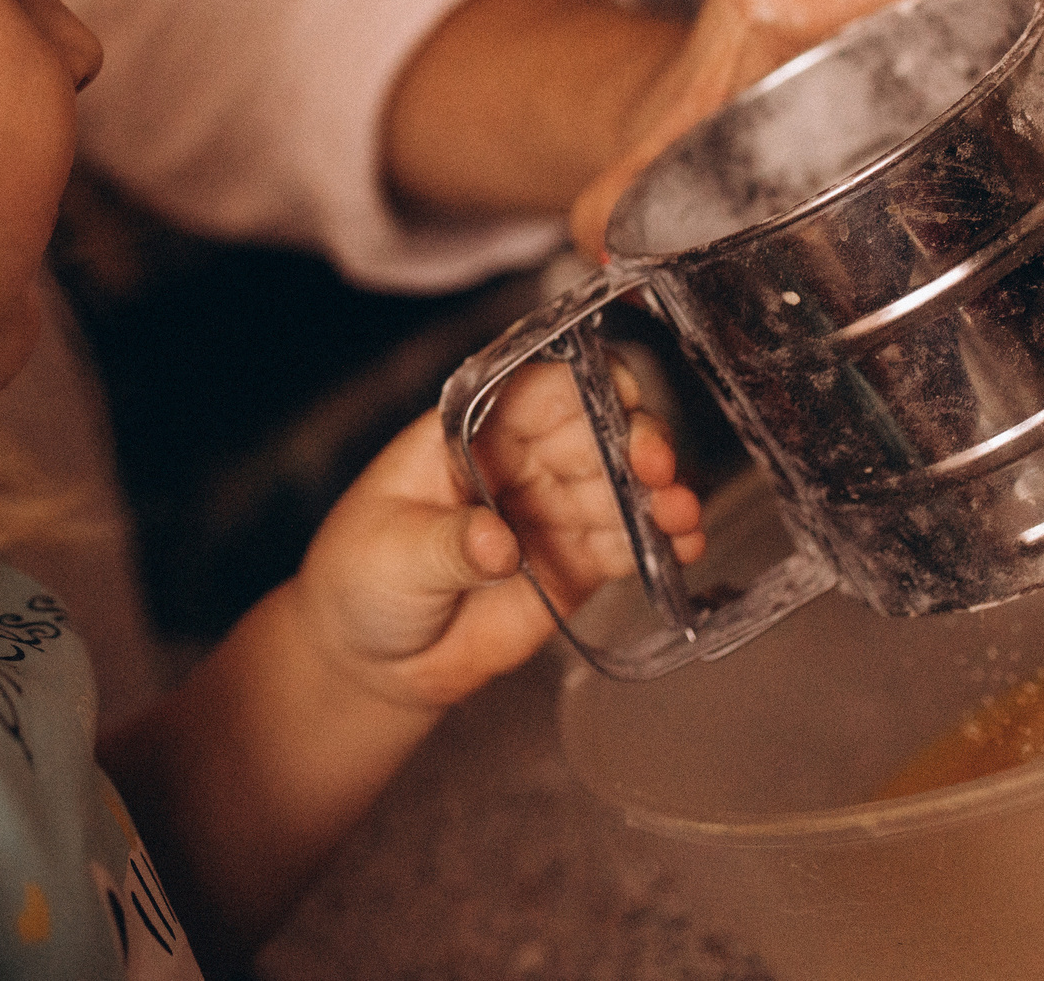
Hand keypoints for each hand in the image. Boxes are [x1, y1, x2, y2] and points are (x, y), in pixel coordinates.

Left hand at [288, 361, 701, 714]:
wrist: (372, 659)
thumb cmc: (361, 578)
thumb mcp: (390, 555)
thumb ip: (446, 546)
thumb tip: (496, 542)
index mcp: (469, 431)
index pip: (538, 389)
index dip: (586, 385)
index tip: (619, 400)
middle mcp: (520, 460)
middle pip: (596, 428)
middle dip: (635, 440)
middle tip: (653, 470)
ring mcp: (553, 508)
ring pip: (623, 484)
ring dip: (660, 495)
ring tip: (681, 517)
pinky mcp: (577, 561)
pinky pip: (629, 542)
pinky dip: (661, 544)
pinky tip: (683, 549)